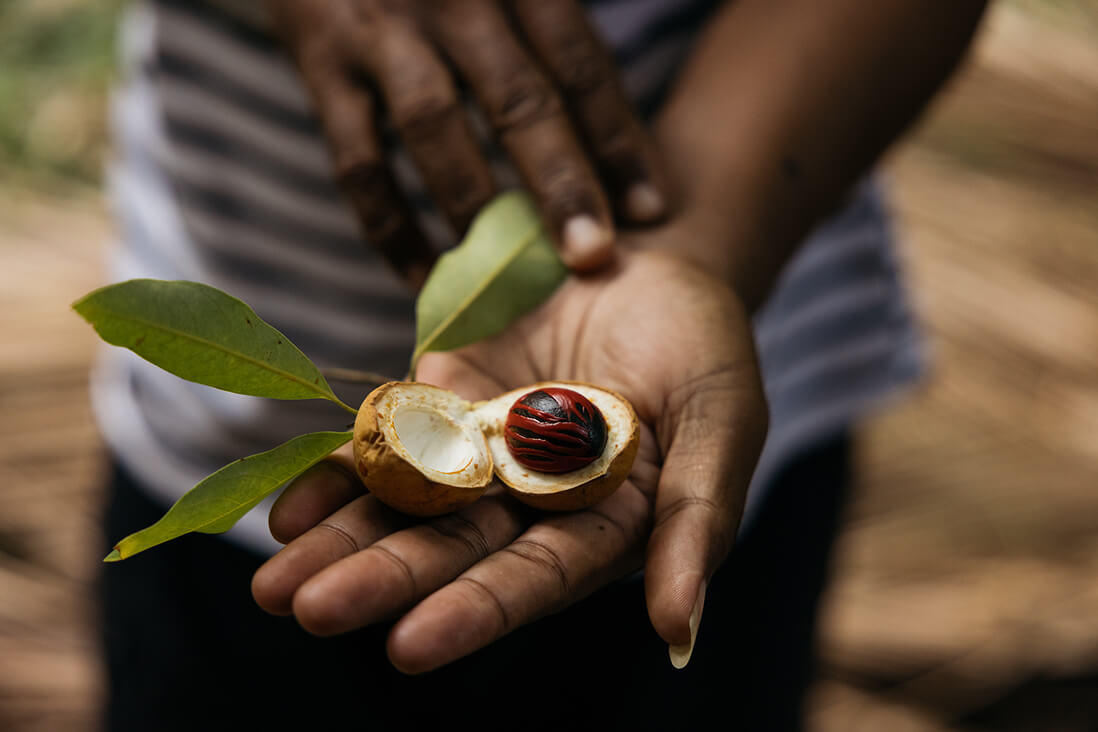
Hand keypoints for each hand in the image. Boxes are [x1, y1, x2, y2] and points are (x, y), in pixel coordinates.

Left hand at [252, 241, 767, 672]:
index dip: (477, 609)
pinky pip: (383, 442)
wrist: (648, 256)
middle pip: (452, 551)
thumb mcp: (721, 420)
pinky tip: (287, 512)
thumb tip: (680, 632)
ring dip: (340, 543)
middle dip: (383, 582)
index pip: (536, 577)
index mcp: (601, 527)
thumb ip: (698, 517)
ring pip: (404, 508)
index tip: (408, 647)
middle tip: (310, 611)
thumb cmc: (704, 344)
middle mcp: (531, 504)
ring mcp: (479, 452)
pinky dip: (338, 475)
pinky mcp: (440, 402)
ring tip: (271, 584)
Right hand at [265, 0, 668, 284]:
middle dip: (559, 183)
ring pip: (435, 127)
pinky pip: (357, 161)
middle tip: (591, 255)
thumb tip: (619, 145)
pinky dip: (390, 227)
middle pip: (517, 98)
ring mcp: (382, 29)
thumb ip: (552, 38)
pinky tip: (422, 279)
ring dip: (474, 208)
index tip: (650, 210)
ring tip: (506, 279)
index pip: (578, 64)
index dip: (617, 139)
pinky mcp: (320, 62)